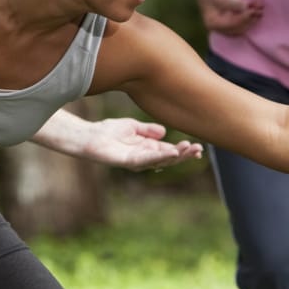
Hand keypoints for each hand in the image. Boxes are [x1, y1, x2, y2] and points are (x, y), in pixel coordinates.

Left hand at [77, 118, 203, 170]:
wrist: (90, 136)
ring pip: (161, 160)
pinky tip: (170, 153)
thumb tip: (164, 132)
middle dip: (184, 155)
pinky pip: (146, 159)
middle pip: (169, 158)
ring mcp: (137, 161)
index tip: (198, 147)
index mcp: (148, 149)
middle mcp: (145, 157)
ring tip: (188, 149)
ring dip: (176, 156)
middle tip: (198, 150)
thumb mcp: (134, 127)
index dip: (183, 150)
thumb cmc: (109, 131)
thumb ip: (148, 130)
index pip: (170, 151)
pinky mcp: (128, 162)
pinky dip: (159, 156)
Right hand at [191, 0, 263, 35]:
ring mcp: (227, 17)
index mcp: (214, 24)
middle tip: (260, 12)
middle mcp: (221, 23)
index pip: (232, 27)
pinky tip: (258, 3)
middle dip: (250, 20)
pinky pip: (244, 12)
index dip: (243, 20)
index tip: (252, 12)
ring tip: (261, 7)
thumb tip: (247, 8)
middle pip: (239, 26)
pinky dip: (251, 8)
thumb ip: (234, 4)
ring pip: (243, 20)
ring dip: (253, 15)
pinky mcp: (233, 9)